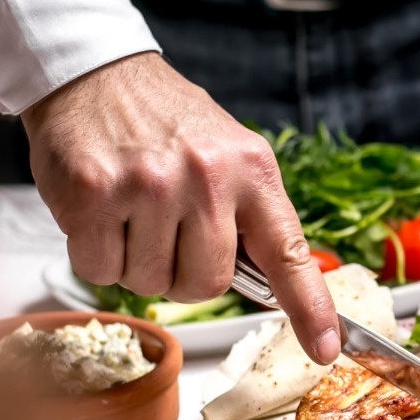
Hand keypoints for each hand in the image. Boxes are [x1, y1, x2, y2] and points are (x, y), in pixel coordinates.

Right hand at [22, 52, 339, 363]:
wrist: (94, 70)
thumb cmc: (164, 121)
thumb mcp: (228, 154)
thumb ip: (249, 216)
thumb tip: (271, 287)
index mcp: (252, 170)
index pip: (289, 253)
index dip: (310, 309)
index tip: (326, 349)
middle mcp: (206, 177)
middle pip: (206, 285)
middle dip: (183, 275)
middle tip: (166, 233)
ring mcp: (150, 185)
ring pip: (150, 283)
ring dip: (136, 263)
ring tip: (131, 211)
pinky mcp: (95, 194)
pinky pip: (101, 269)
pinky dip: (96, 253)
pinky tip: (100, 212)